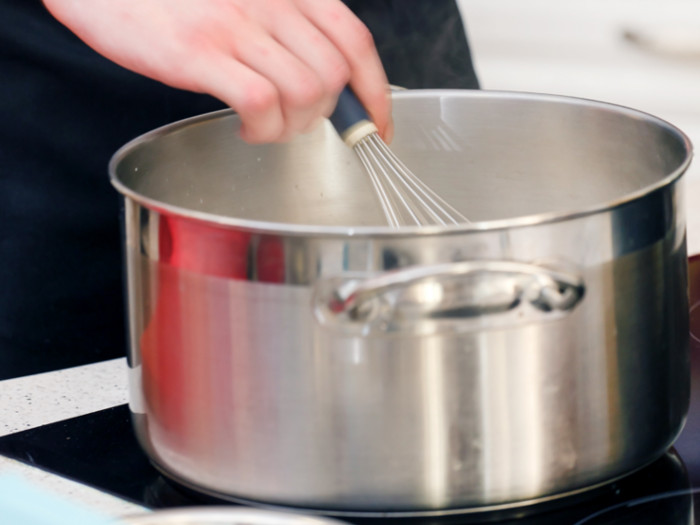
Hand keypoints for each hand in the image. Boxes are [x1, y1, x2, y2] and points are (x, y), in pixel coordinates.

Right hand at [43, 0, 392, 142]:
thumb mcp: (247, 1)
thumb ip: (289, 31)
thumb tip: (325, 85)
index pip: (356, 41)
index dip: (377, 92)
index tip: (379, 126)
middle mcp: (270, 1)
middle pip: (334, 76)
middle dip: (325, 117)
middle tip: (296, 123)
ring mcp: (236, 24)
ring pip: (305, 93)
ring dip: (293, 126)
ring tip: (267, 125)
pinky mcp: (202, 51)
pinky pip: (261, 103)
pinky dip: (263, 128)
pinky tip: (246, 126)